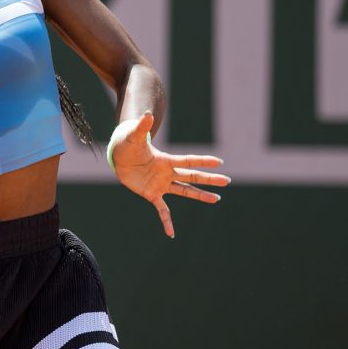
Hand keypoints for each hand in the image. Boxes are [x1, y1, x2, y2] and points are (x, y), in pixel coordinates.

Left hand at [109, 112, 229, 237]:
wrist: (120, 158)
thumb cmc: (128, 145)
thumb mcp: (133, 136)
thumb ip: (141, 127)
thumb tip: (146, 115)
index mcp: (166, 160)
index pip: (188, 160)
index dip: (202, 160)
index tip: (219, 161)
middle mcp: (168, 173)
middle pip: (192, 177)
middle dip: (209, 179)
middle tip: (226, 181)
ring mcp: (161, 185)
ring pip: (185, 191)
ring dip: (200, 196)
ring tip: (216, 199)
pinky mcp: (151, 194)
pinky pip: (162, 210)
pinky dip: (166, 221)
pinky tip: (171, 233)